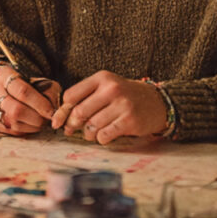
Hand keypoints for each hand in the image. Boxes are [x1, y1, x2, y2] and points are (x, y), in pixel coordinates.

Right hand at [0, 65, 59, 135]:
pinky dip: (24, 130)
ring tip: (40, 122)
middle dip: (36, 118)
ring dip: (32, 126)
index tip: (51, 111)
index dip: (40, 103)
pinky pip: (10, 131)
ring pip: (13, 123)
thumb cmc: (17, 83)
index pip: (23, 91)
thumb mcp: (30, 77)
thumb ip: (46, 88)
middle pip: (16, 110)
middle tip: (47, 119)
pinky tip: (30, 125)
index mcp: (3, 76)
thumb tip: (56, 108)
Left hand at [52, 71, 166, 144]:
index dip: (63, 110)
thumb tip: (61, 117)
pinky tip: (104, 136)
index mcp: (102, 78)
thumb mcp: (107, 87)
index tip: (60, 120)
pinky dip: (100, 139)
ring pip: (91, 126)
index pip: (71, 95)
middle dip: (72, 125)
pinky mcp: (129, 121)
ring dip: (88, 134)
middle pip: (79, 112)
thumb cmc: (125, 96)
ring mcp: (122, 105)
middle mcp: (111, 89)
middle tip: (71, 130)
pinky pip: (104, 135)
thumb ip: (86, 97)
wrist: (157, 102)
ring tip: (92, 133)